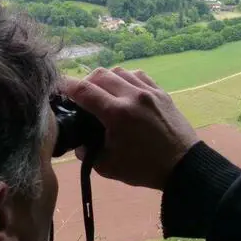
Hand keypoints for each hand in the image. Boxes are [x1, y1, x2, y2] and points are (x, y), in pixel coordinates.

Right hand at [61, 67, 198, 190]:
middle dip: (85, 82)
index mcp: (117, 114)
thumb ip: (87, 151)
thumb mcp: (107, 165)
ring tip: (103, 93)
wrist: (183, 165)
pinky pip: (138, 75)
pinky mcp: (161, 93)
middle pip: (100, 74)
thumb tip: (78, 140)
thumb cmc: (144, 168)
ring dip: (106, 79)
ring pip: (120, 71)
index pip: (83, 90)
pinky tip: (124, 91)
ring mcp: (149, 91)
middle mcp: (132, 96)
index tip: (57, 88)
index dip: (65, 86)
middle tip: (81, 96)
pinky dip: (126, 79)